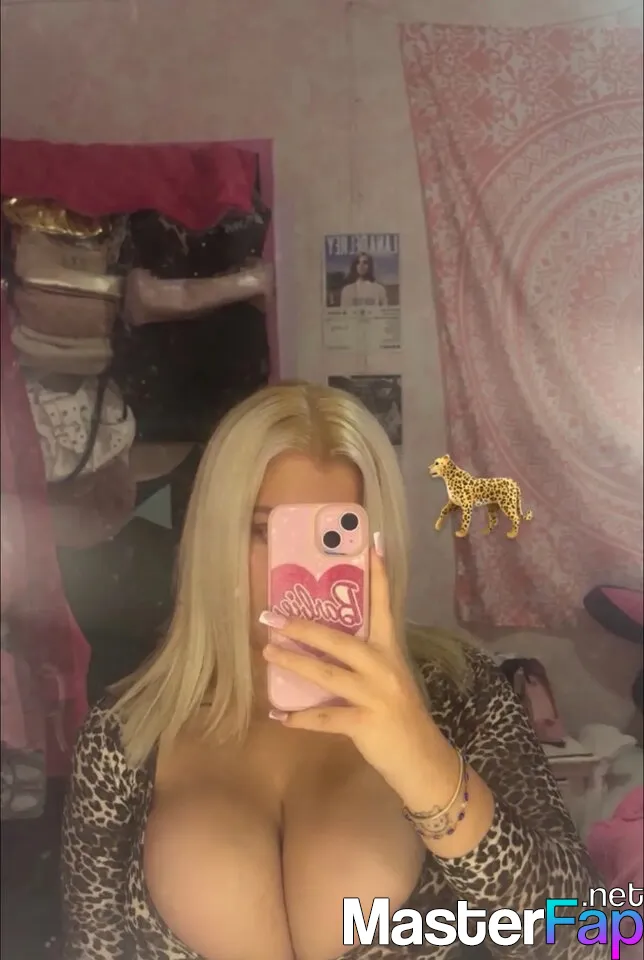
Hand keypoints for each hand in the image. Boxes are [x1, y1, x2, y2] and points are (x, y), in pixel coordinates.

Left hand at [259, 536, 440, 794]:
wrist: (421, 759)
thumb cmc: (400, 715)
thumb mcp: (388, 678)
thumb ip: (363, 660)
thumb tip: (323, 643)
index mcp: (390, 651)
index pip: (384, 606)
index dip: (379, 575)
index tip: (373, 543)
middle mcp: (383, 667)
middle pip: (339, 640)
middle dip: (303, 627)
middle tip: (272, 615)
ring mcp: (375, 695)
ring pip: (327, 673)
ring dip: (294, 663)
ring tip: (267, 652)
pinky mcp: (365, 723)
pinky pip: (325, 717)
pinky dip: (299, 718)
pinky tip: (278, 715)